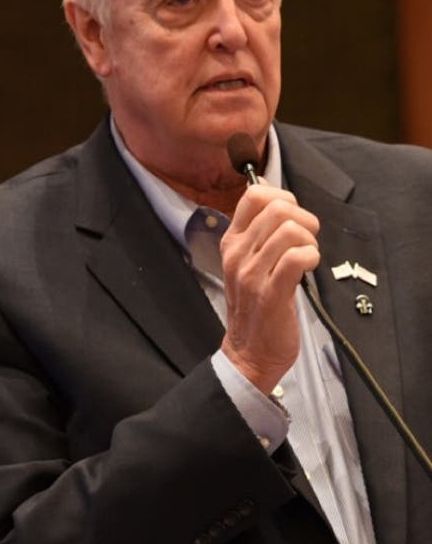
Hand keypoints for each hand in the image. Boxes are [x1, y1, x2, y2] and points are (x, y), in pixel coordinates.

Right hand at [219, 183, 319, 393]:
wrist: (249, 351)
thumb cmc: (256, 305)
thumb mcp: (248, 261)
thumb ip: (259, 231)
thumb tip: (272, 192)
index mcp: (231, 241)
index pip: (253, 194)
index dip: (282, 196)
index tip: (293, 217)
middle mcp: (237, 253)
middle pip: (277, 208)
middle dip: (304, 219)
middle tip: (306, 241)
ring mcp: (251, 273)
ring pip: (290, 230)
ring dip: (309, 241)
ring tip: (307, 258)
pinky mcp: (270, 293)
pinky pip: (298, 258)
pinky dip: (311, 258)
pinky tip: (308, 269)